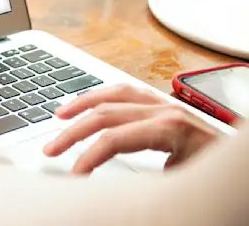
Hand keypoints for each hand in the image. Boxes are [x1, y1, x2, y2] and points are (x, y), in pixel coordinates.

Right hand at [43, 84, 218, 173]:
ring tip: (59, 116)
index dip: (88, 156)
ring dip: (82, 104)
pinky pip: (127, 92)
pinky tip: (89, 104)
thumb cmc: (221, 182)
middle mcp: (166, 109)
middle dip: (73, 132)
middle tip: (51, 149)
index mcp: (171, 127)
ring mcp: (166, 104)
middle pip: (106, 113)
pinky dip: (101, 97)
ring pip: (113, 94)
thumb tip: (108, 186)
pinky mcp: (167, 107)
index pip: (114, 137)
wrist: (244, 169)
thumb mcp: (180, 185)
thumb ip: (144, 181)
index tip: (73, 174)